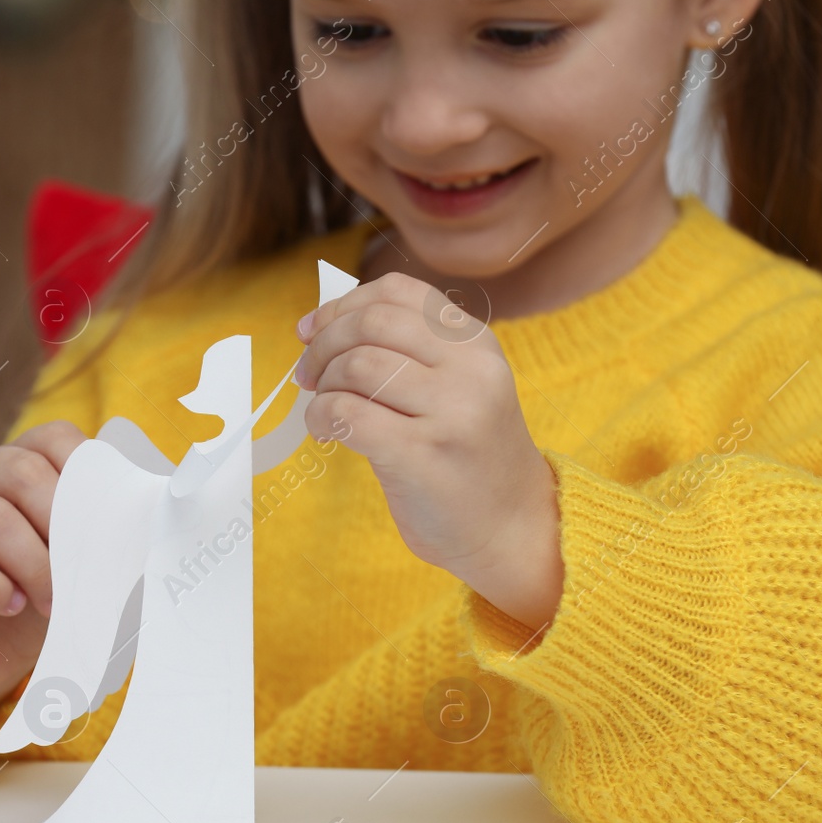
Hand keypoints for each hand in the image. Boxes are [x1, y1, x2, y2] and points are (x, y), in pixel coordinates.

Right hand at [0, 421, 86, 731]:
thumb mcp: (77, 563)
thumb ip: (104, 534)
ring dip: (31, 563)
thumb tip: (162, 520)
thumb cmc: (38, 600)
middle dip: (61, 526)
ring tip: (51, 602)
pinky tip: (11, 604)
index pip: (53, 439)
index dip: (86, 476)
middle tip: (81, 576)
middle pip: (21, 471)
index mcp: (16, 463)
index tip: (110, 526)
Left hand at [295, 272, 563, 628]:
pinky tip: (325, 431)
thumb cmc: (469, 460)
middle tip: (307, 373)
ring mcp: (451, 412)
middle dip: (324, 343)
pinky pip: (347, 414)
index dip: (344, 305)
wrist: (514, 530)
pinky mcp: (422, 456)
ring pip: (357, 365)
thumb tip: (324, 325)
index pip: (399, 293)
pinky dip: (321, 417)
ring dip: (324, 383)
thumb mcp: (461, 390)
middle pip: (372, 323)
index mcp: (476, 345)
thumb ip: (410, 354)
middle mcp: (470, 370)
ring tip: (324, 406)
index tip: (313, 330)